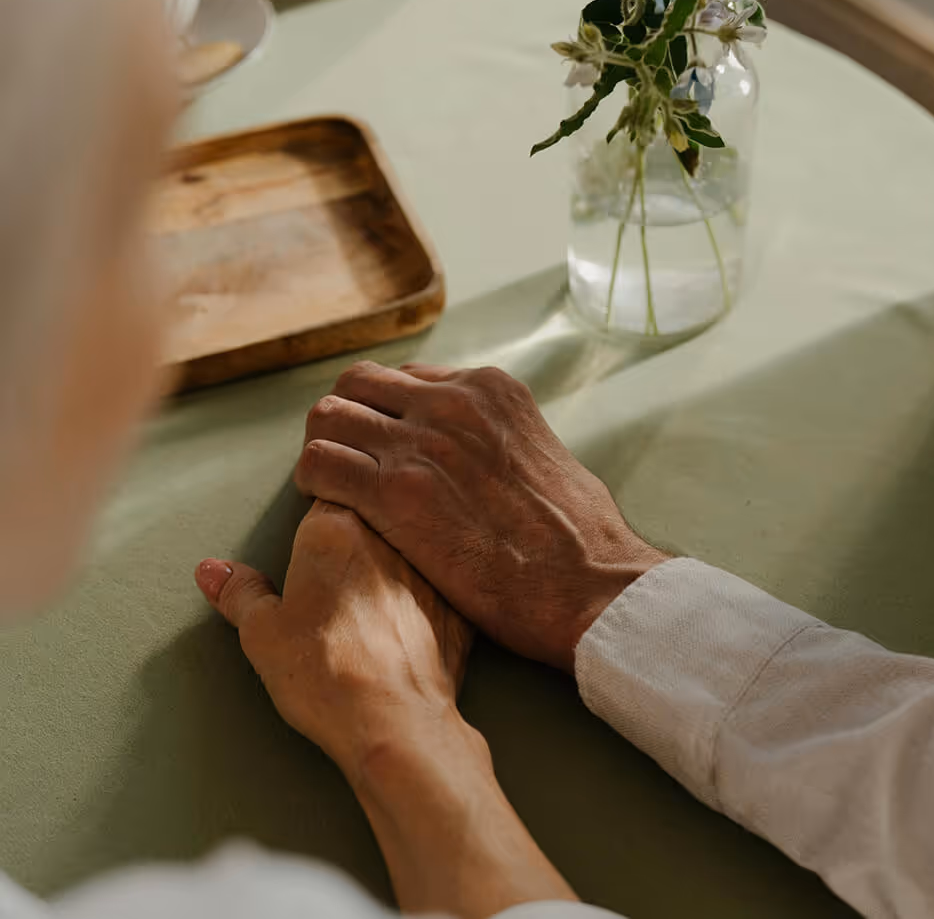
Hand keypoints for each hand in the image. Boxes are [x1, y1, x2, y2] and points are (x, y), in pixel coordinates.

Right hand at [194, 500, 472, 782]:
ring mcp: (427, 565)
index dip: (320, 516)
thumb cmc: (324, 673)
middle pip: (371, 516)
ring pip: (408, 548)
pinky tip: (412, 629)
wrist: (395, 719)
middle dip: (359, 535)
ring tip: (375, 608)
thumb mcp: (263, 634)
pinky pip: (441, 586)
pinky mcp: (457, 600)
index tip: (314, 543)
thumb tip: (212, 570)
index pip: (328, 493)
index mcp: (332, 528)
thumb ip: (241, 592)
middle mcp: (385, 534)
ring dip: (395, 565)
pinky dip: (428, 600)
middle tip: (340, 578)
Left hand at [294, 362, 667, 671]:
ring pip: (328, 417)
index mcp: (488, 389)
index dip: (387, 412)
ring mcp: (420, 443)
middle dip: (345, 419)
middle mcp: (450, 403)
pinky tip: (327, 507)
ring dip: (322, 447)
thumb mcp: (544, 453)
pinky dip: (313, 481)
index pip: (406, 378)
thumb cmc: (579, 539)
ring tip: (331, 485)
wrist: (591, 584)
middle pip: (358, 384)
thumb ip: (499, 438)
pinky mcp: (395, 494)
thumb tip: (481, 454)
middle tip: (347, 460)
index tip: (384, 444)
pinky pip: (319, 464)